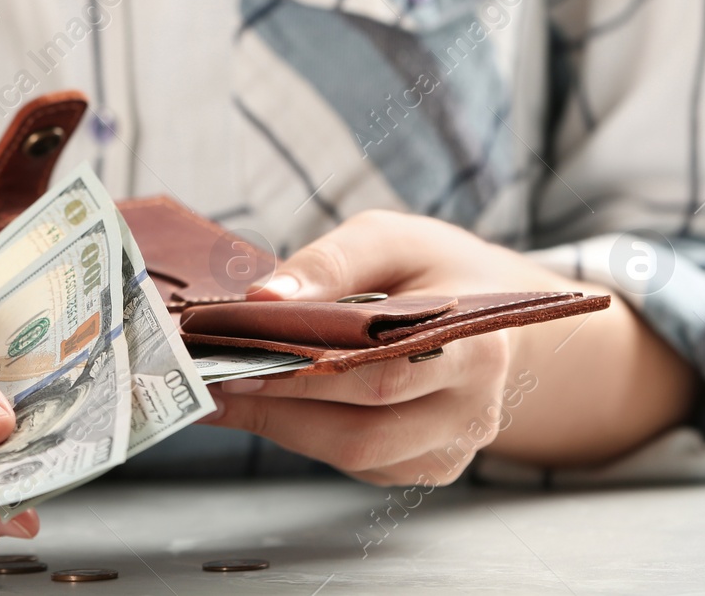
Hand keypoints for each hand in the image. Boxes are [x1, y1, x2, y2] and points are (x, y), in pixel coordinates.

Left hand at [203, 210, 678, 483]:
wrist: (494, 314)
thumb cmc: (435, 268)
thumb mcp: (389, 239)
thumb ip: (329, 263)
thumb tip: (260, 299)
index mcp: (476, 344)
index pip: (379, 374)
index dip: (302, 374)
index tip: (234, 359)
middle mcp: (474, 408)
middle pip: (364, 429)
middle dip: (277, 406)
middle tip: (210, 380)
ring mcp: (455, 446)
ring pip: (358, 456)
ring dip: (281, 429)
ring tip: (222, 395)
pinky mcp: (431, 465)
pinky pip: (362, 466)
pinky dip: (306, 438)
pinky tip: (264, 409)